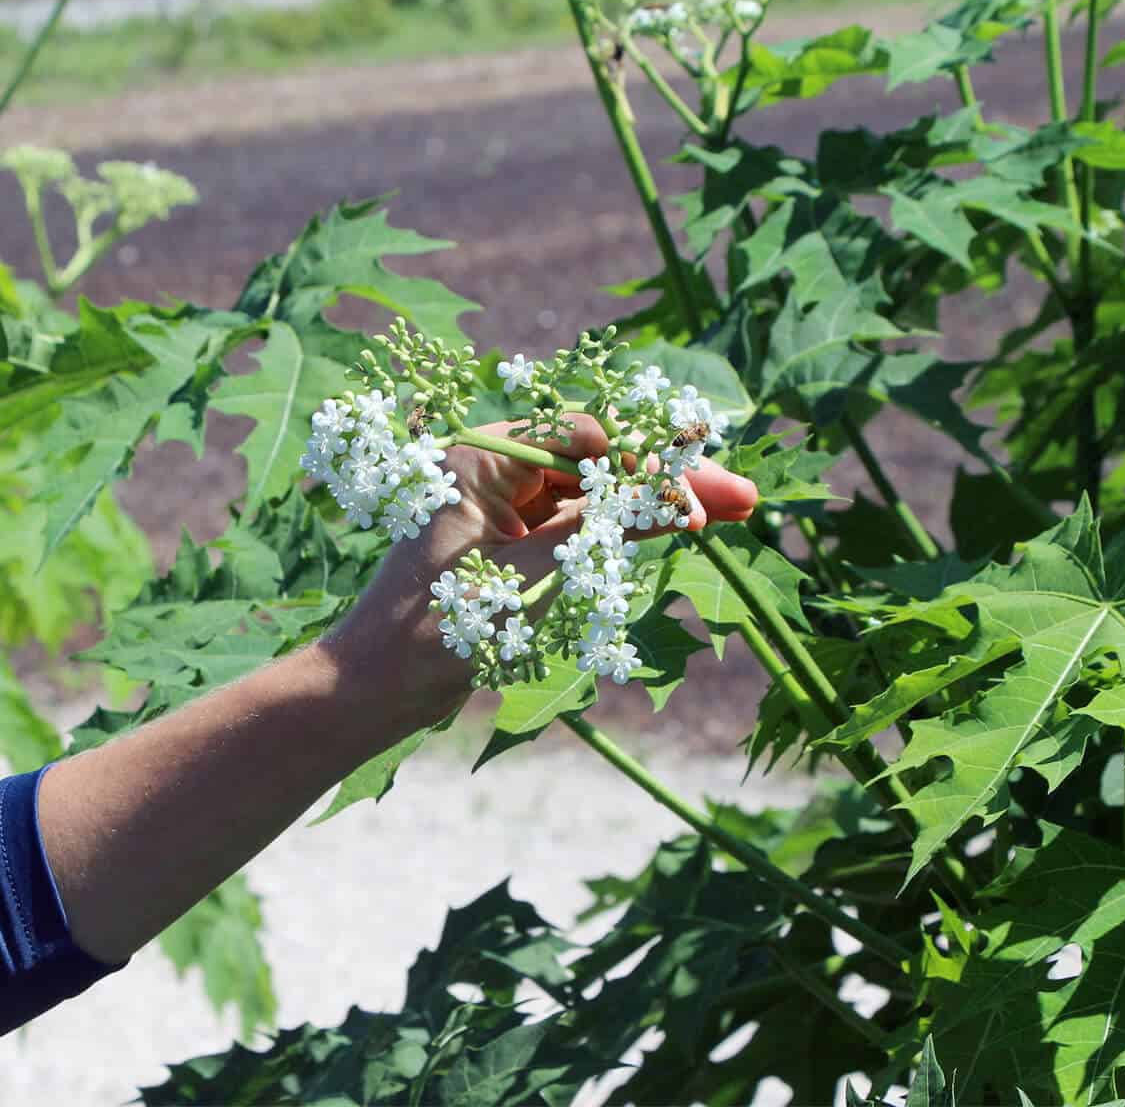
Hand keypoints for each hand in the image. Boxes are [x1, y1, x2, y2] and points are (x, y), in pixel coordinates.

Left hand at [320, 413, 757, 730]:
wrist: (382, 687)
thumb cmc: (441, 627)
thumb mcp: (530, 575)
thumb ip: (600, 530)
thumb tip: (671, 495)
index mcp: (482, 458)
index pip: (583, 438)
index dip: (648, 460)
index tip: (698, 492)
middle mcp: (494, 472)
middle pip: (599, 464)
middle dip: (668, 480)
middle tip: (742, 495)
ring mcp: (506, 509)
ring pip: (596, 495)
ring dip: (656, 505)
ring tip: (732, 510)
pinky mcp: (516, 546)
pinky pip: (579, 526)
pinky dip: (625, 531)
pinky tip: (680, 527)